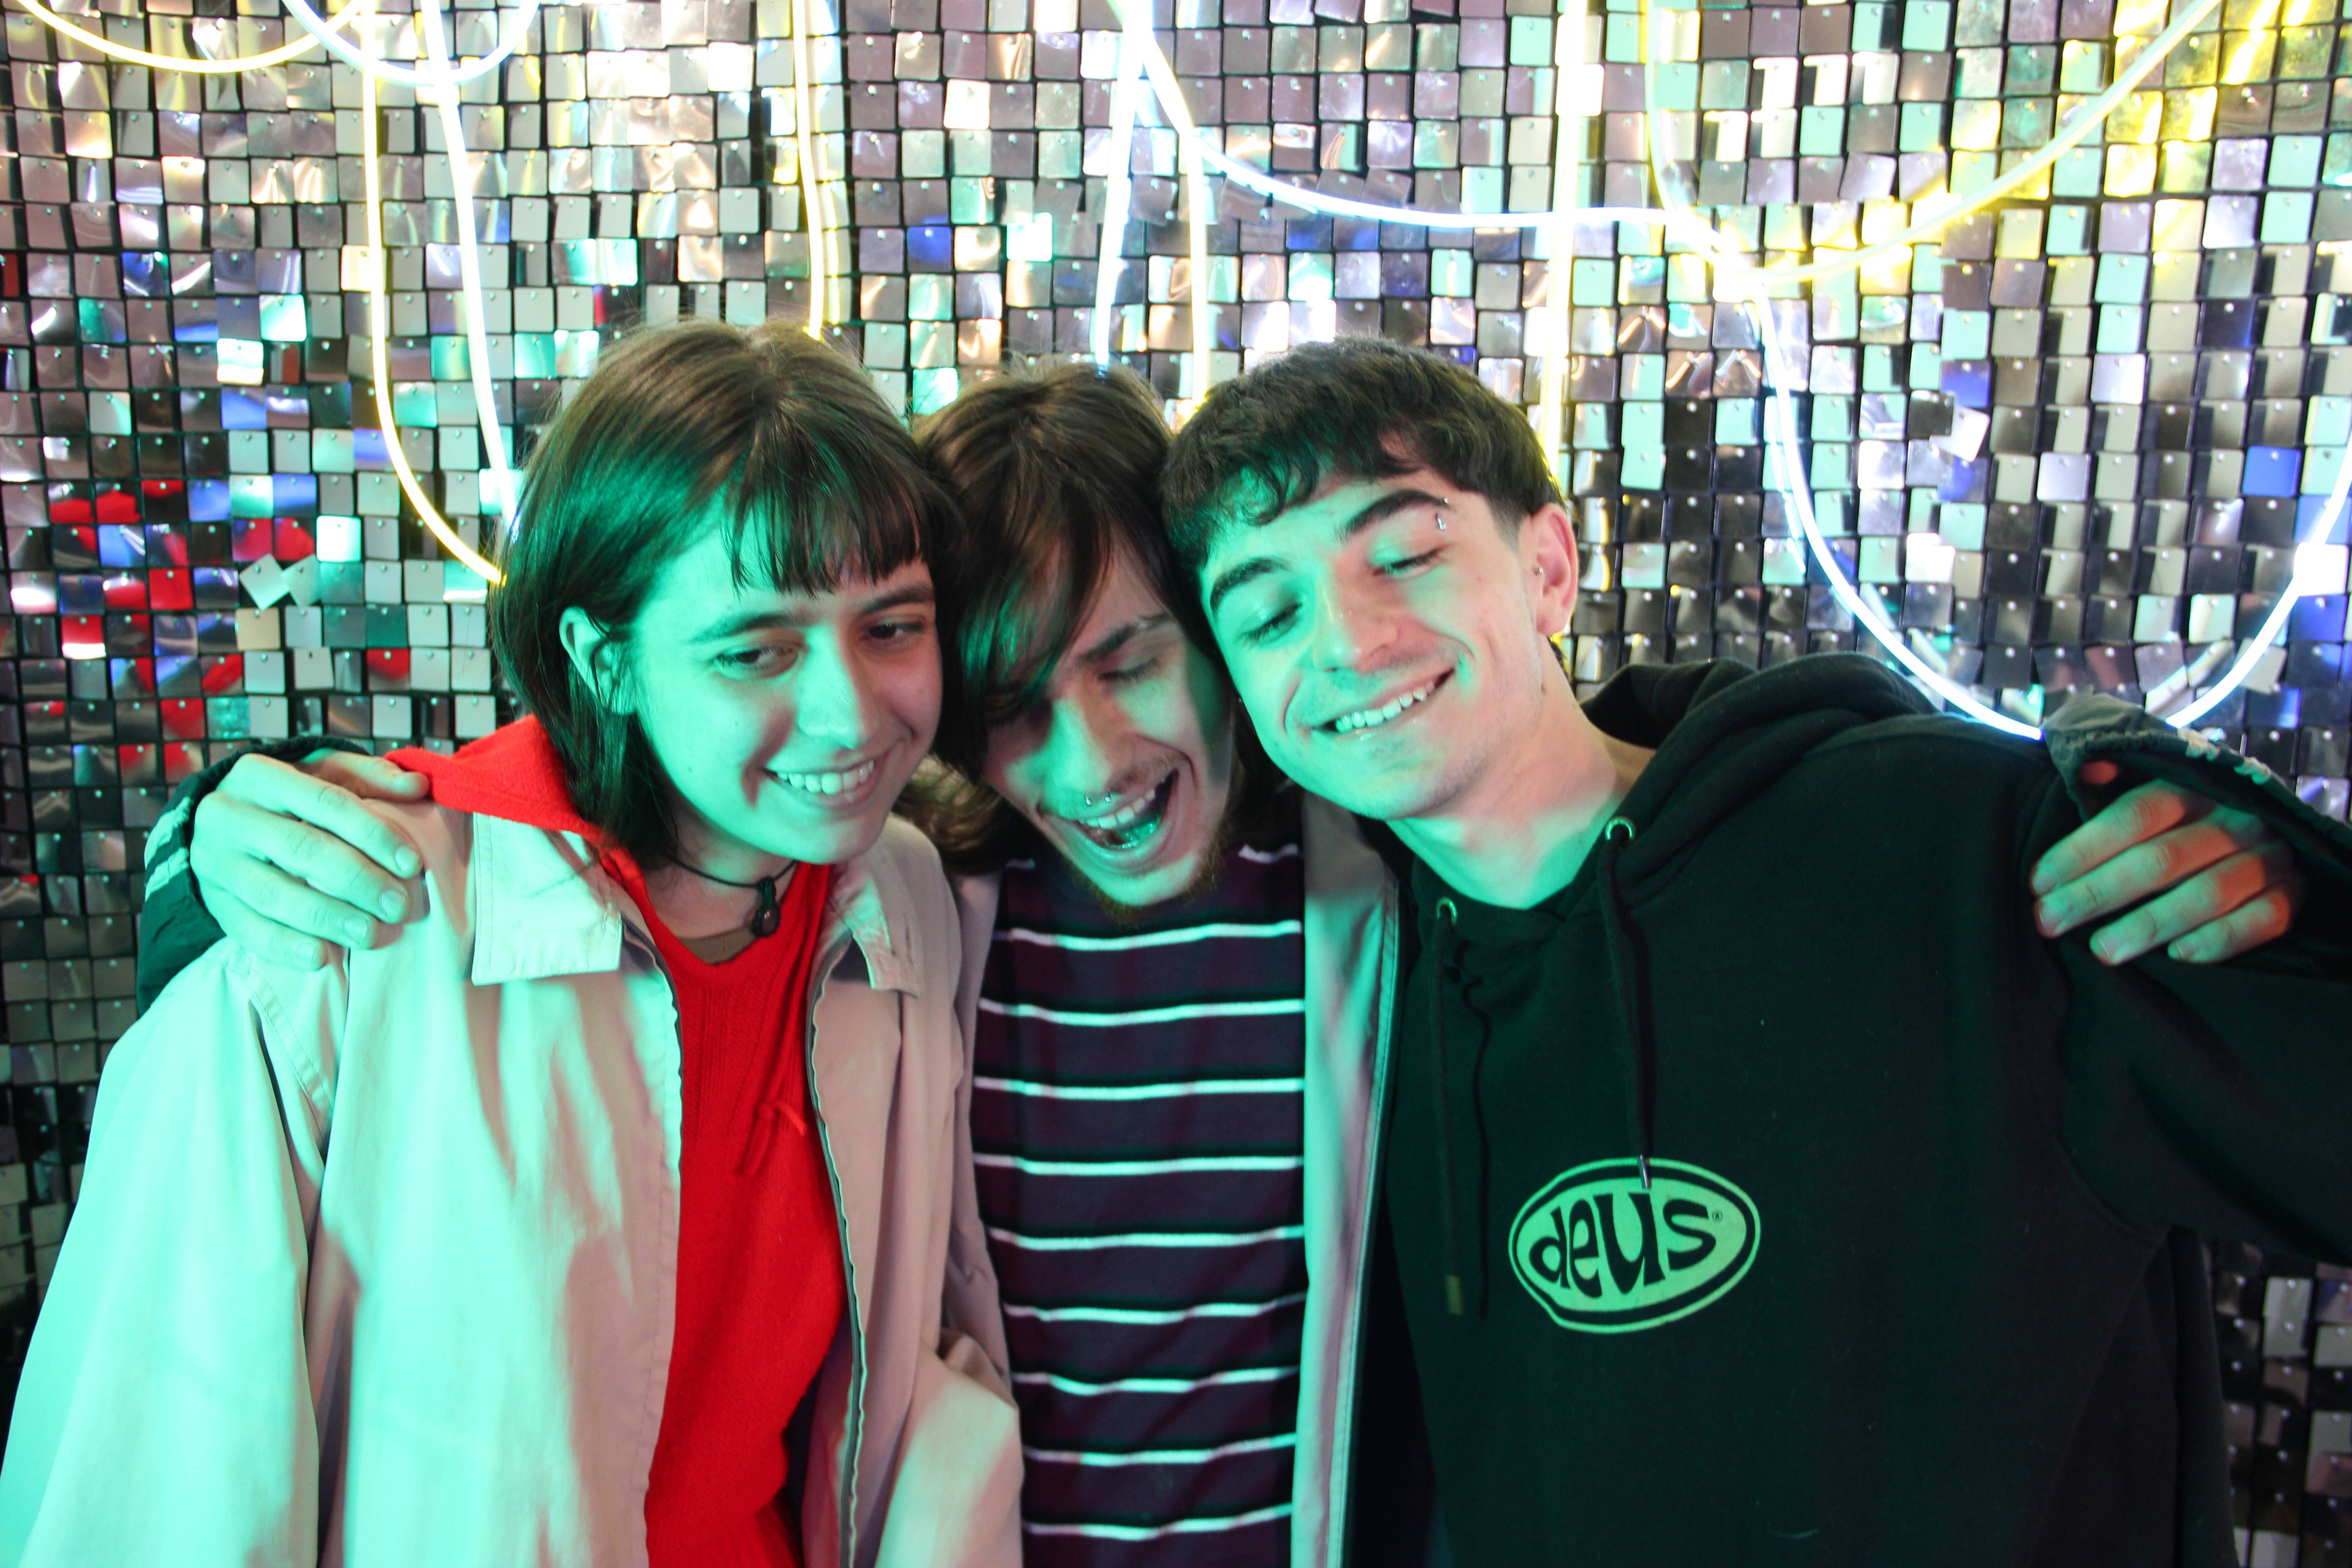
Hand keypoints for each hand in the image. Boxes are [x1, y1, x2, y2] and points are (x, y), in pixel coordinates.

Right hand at [188, 749, 431, 967]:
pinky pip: (246, 927)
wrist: (222, 822)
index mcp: (259, 774)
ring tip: (369, 934)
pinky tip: (320, 957)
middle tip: (398, 906)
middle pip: (301, 848)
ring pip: (273, 893)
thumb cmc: (289, 796)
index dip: (373, 834)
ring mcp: (214, 861)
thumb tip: (418, 785)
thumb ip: (370, 777)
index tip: (412, 864)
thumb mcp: (323, 772)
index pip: (327, 802)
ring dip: (326, 917)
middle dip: (356, 880)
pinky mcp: (211, 900)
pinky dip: (284, 944)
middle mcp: (228, 815)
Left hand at [2031, 761, 2304, 964]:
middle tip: (2051, 921)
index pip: (2134, 814)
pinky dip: (2221, 939)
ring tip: (2102, 951)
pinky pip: (2263, 919)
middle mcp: (2233, 818)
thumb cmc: (2180, 820)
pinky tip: (2179, 957)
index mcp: (2192, 786)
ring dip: (2151, 924)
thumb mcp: (2148, 787)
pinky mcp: (2293, 892)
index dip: (2083, 849)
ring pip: (2207, 893)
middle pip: (2161, 859)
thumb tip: (2088, 769)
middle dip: (2098, 893)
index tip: (2039, 883)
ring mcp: (2268, 856)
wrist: (2265, 829)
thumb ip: (2115, 779)